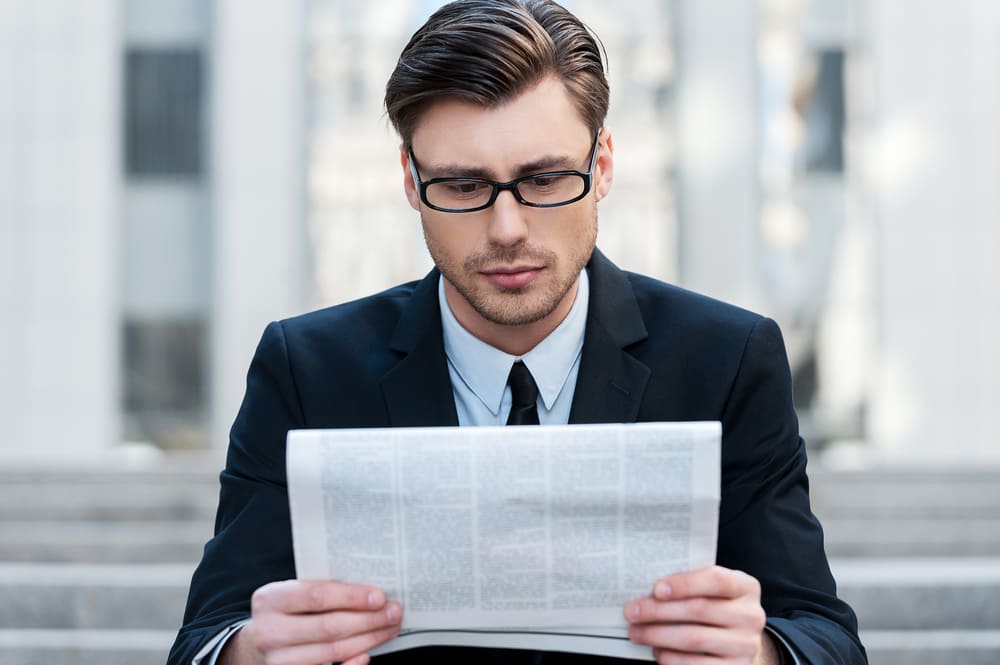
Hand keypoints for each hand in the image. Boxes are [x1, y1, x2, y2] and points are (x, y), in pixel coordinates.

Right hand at [221, 579, 402, 664]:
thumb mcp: (292, 594)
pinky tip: (367, 653)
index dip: (352, 597)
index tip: (380, 597)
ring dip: (368, 639)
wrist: (256, 643)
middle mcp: (269, 631)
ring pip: (333, 650)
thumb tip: (370, 593)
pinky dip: (352, 663)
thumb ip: (321, 590)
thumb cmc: (285, 612)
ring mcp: (277, 659)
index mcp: (270, 599)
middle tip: (394, 612)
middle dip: (368, 619)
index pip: (317, 595)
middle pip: (329, 626)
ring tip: (389, 628)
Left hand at [624, 565, 777, 664]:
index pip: (716, 580)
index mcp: (745, 587)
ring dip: (659, 635)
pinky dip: (672, 659)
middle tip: (632, 612)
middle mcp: (750, 615)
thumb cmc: (718, 607)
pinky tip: (657, 652)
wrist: (740, 641)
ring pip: (695, 638)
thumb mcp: (714, 590)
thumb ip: (691, 584)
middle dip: (659, 611)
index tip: (656, 589)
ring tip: (637, 632)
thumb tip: (648, 589)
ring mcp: (746, 645)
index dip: (685, 584)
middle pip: (700, 610)